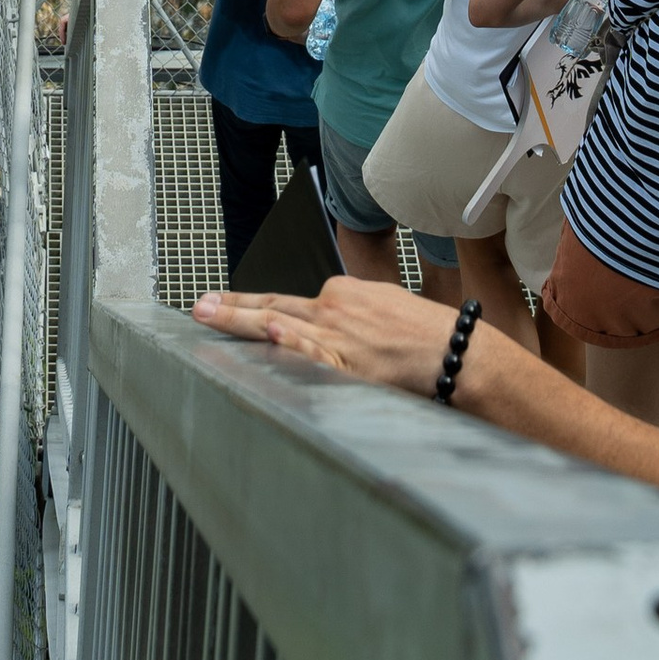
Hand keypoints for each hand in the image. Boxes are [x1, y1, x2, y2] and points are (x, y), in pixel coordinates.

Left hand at [194, 279, 461, 393]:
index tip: (229, 304)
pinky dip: (289, 341)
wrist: (460, 353)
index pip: (289, 299)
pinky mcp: (349, 365)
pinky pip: (310, 354)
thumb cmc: (431, 334)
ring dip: (239, 322)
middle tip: (198, 304)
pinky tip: (266, 331)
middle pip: (273, 305)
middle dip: (232, 307)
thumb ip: (353, 315)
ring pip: (279, 325)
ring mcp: (339, 337)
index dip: (256, 305)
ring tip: (206, 316)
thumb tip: (336, 326)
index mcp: (343, 293)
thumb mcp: (386, 308)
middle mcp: (334, 309)